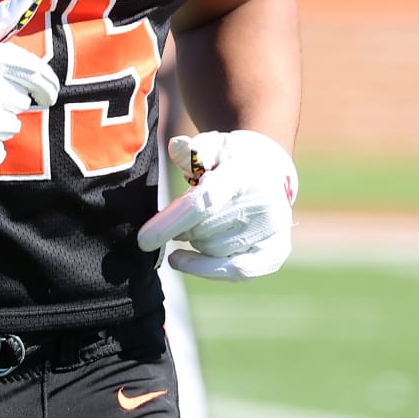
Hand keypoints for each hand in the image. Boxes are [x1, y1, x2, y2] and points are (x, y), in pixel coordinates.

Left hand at [137, 129, 296, 280]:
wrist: (268, 170)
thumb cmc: (229, 158)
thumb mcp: (211, 145)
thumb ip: (191, 149)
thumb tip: (176, 147)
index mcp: (242, 176)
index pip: (202, 205)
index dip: (170, 224)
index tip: (143, 241)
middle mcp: (263, 206)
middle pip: (203, 232)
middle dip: (181, 227)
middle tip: (181, 214)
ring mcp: (272, 232)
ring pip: (213, 252)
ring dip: (194, 242)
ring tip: (195, 224)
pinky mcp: (274, 253)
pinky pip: (234, 272)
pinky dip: (204, 268)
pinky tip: (182, 260)